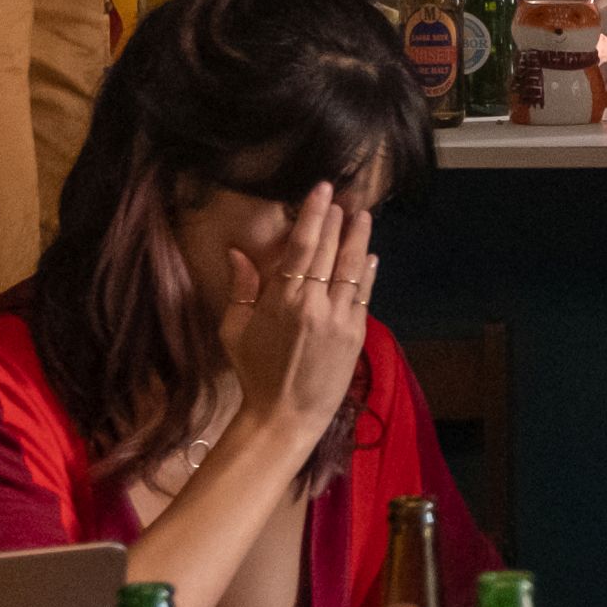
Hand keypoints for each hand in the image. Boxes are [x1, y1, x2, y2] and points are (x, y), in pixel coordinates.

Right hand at [215, 181, 373, 434]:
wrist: (285, 416)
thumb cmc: (255, 373)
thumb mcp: (235, 330)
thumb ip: (241, 289)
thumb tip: (238, 253)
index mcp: (282, 300)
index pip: (302, 245)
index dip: (314, 214)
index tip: (322, 190)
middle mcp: (314, 304)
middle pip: (330, 251)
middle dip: (338, 221)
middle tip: (344, 197)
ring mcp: (339, 319)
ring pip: (353, 269)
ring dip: (359, 239)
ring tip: (363, 216)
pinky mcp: (356, 335)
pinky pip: (364, 295)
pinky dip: (368, 273)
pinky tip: (371, 256)